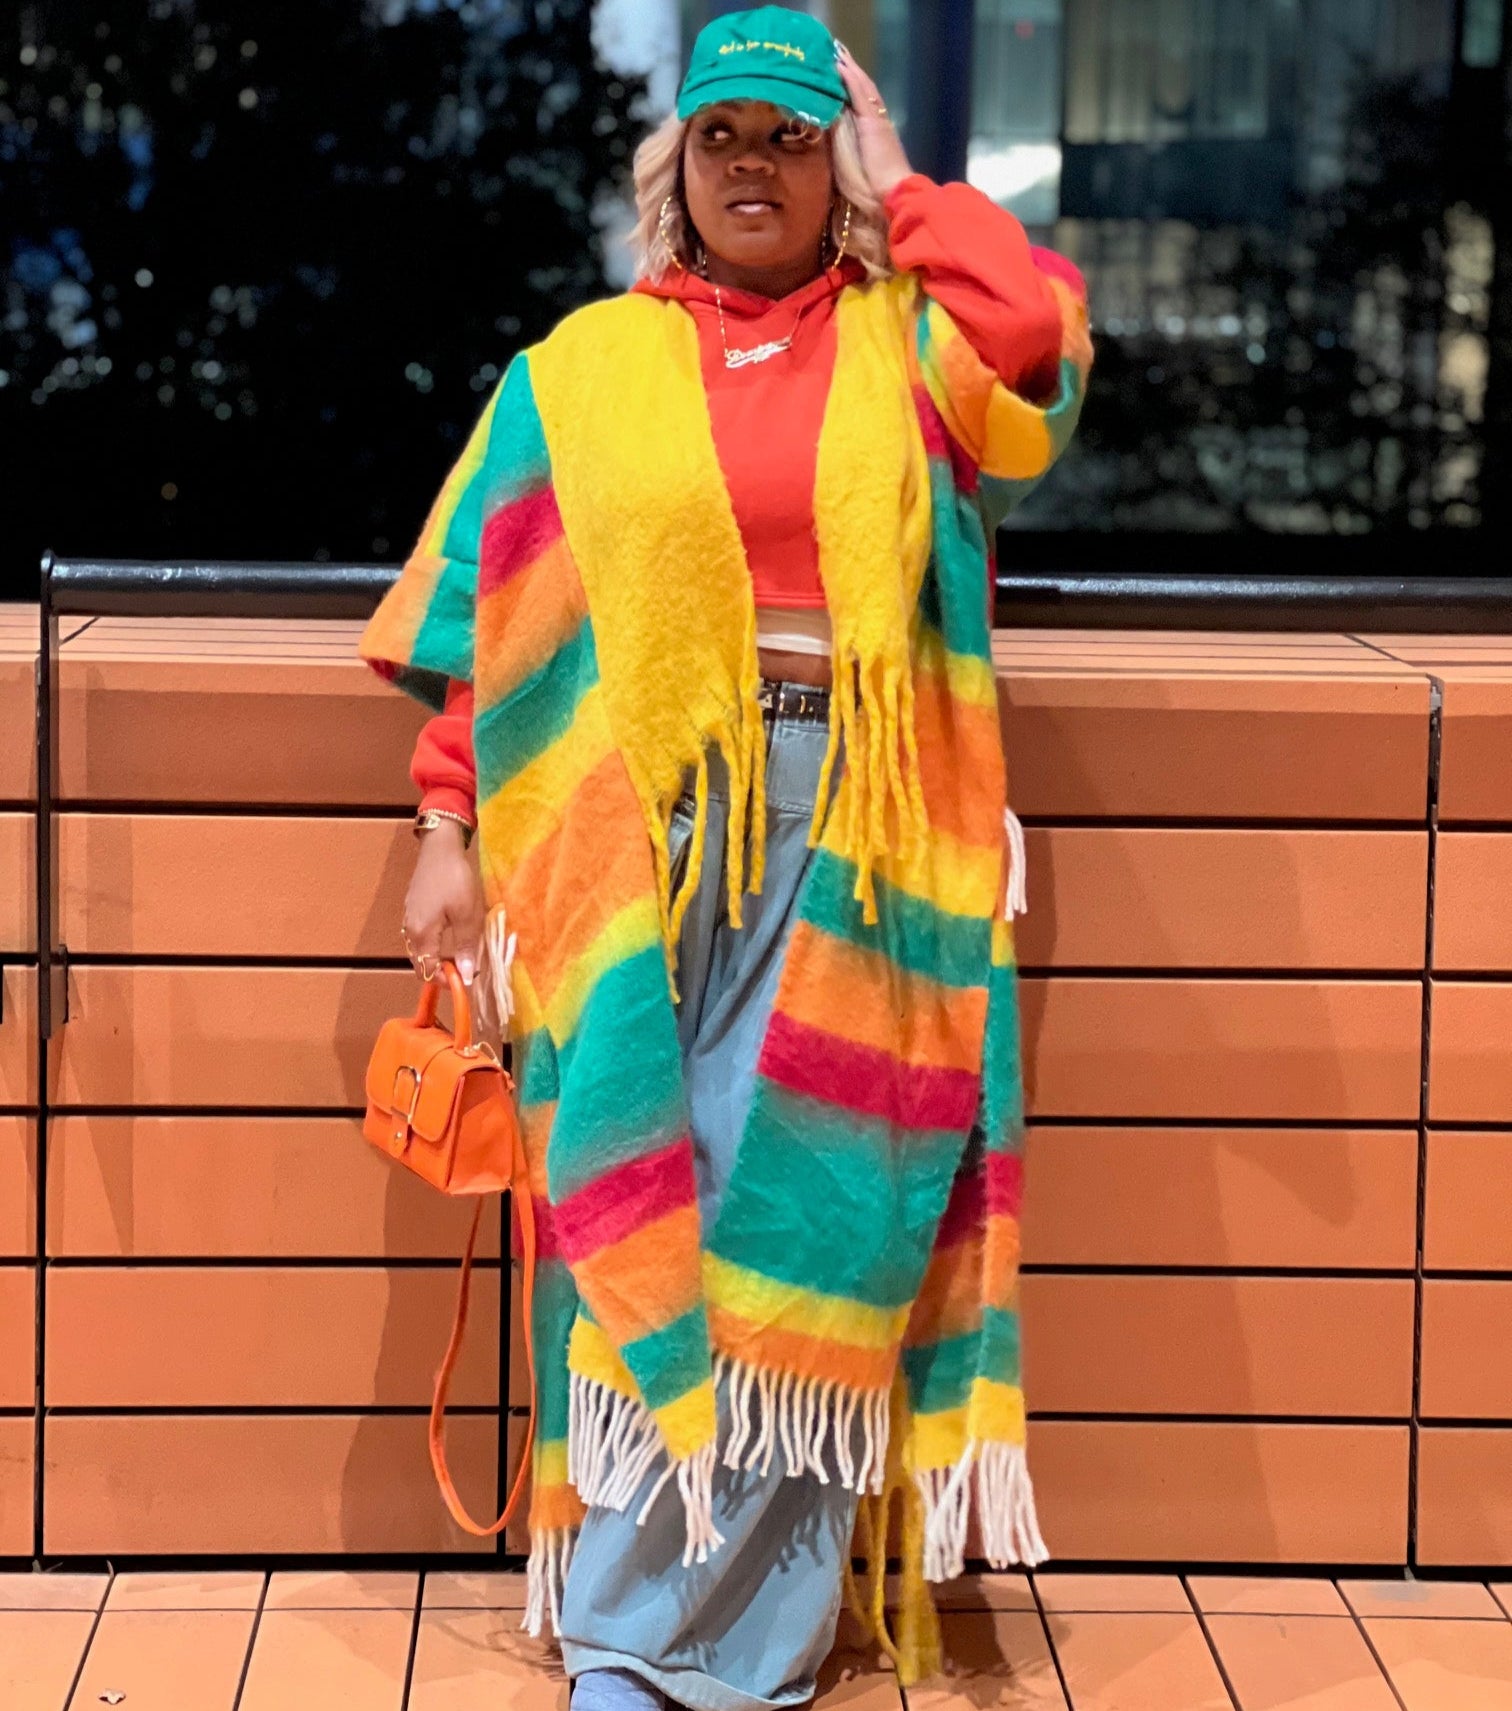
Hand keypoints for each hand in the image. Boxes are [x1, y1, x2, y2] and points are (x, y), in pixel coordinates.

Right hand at [402, 822, 483, 986]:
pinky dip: (435, 944)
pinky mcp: (413, 909)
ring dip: (438, 958)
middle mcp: (410, 931)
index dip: (447, 981)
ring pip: (421, 950)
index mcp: (422, 935)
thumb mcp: (467, 915)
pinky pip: (421, 936)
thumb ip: (466, 947)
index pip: (428, 972)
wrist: (439, 848)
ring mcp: (409, 919)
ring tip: (461, 954)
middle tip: (465, 969)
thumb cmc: (455, 880)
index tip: (467, 980)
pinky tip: (451, 936)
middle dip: (442, 972)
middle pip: (422, 963)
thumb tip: (467, 976)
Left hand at [835, 42, 912, 200]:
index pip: (859, 103)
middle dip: (849, 72)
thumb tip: (830, 140)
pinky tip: (842, 65)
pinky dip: (851, 79)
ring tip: (836, 52)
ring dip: (849, 68)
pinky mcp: (874, 122)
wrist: (893, 194)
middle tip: (836, 53)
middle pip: (861, 90)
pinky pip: (861, 95)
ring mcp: (876, 119)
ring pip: (861, 87)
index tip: (838, 72)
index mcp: (873, 131)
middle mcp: (876, 121)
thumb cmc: (873, 189)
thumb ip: (843, 152)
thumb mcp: (852, 167)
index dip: (849, 87)